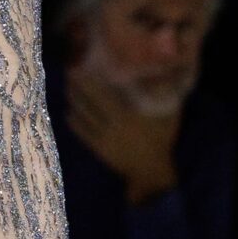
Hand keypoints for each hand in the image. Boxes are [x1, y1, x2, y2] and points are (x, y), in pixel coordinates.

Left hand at [65, 69, 180, 202]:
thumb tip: (164, 73)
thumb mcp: (169, 115)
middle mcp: (112, 125)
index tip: (82, 68)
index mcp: (128, 115)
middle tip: (69, 72)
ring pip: (84, 117)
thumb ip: (166, 94)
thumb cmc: (161, 139)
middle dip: (78, 87)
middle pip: (90, 103)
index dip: (90, 82)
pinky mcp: (99, 149)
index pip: (104, 94)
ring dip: (74, 102)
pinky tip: (68, 112)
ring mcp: (103, 138)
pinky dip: (74, 122)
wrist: (151, 170)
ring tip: (68, 88)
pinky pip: (82, 133)